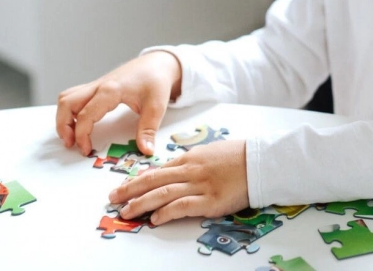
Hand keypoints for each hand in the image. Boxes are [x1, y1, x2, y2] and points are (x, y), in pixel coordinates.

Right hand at [56, 51, 181, 155]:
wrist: (159, 62)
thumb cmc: (157, 80)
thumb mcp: (157, 106)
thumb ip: (148, 129)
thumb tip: (146, 150)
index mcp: (111, 90)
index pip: (85, 115)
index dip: (81, 135)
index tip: (86, 150)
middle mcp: (99, 85)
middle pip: (67, 102)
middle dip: (63, 125)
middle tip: (71, 143)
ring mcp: (97, 84)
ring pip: (68, 97)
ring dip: (64, 116)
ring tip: (72, 135)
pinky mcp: (98, 86)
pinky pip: (76, 96)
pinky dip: (71, 110)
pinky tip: (80, 123)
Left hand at [109, 140, 248, 224]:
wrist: (260, 161)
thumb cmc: (238, 156)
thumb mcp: (211, 153)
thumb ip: (193, 162)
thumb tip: (175, 172)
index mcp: (191, 158)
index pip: (159, 170)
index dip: (139, 179)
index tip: (124, 187)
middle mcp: (191, 170)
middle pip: (155, 180)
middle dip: (131, 190)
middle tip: (112, 199)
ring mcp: (200, 185)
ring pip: (164, 193)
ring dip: (142, 203)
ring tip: (126, 212)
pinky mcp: (210, 200)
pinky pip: (183, 206)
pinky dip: (166, 212)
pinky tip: (154, 219)